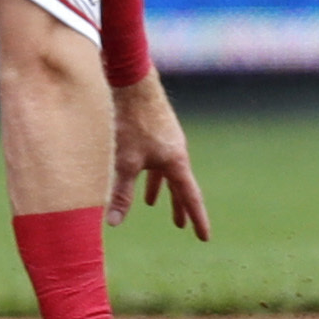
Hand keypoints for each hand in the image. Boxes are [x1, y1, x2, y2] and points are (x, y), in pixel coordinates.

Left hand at [109, 71, 211, 240]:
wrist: (132, 81)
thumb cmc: (130, 121)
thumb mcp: (124, 161)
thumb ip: (120, 192)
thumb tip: (114, 222)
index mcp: (176, 161)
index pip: (190, 197)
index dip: (197, 219)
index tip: (204, 237)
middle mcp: (175, 151)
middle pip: (179, 185)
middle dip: (178, 206)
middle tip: (182, 226)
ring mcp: (165, 139)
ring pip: (164, 171)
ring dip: (159, 188)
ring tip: (152, 203)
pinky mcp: (152, 128)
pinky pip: (152, 156)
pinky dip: (146, 168)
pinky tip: (136, 169)